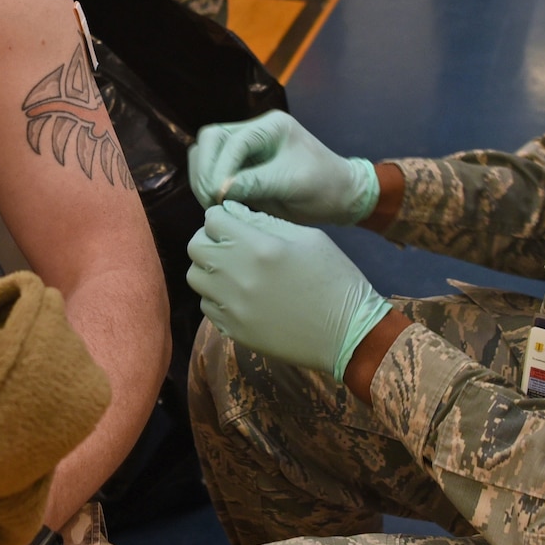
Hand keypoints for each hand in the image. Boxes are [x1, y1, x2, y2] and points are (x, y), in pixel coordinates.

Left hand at [186, 202, 394, 379]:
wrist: (349, 333)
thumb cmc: (335, 278)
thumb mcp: (308, 237)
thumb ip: (265, 221)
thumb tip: (232, 211)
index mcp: (259, 247)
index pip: (212, 219)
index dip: (222, 216)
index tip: (233, 221)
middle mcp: (237, 276)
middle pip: (195, 247)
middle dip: (209, 238)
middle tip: (229, 243)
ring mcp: (232, 307)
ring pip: (195, 277)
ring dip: (209, 268)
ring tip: (232, 270)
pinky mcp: (233, 330)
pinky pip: (207, 306)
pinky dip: (216, 296)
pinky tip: (239, 295)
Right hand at [188, 111, 379, 224]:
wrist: (339, 197)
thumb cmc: (324, 186)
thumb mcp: (293, 183)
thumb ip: (256, 182)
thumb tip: (220, 189)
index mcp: (271, 126)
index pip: (231, 140)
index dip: (220, 168)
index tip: (219, 196)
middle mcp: (254, 131)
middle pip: (210, 139)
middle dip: (205, 170)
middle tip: (211, 201)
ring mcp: (245, 147)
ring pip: (205, 152)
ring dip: (201, 178)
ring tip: (213, 204)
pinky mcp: (239, 166)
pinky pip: (211, 169)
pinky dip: (206, 185)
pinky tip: (216, 204)